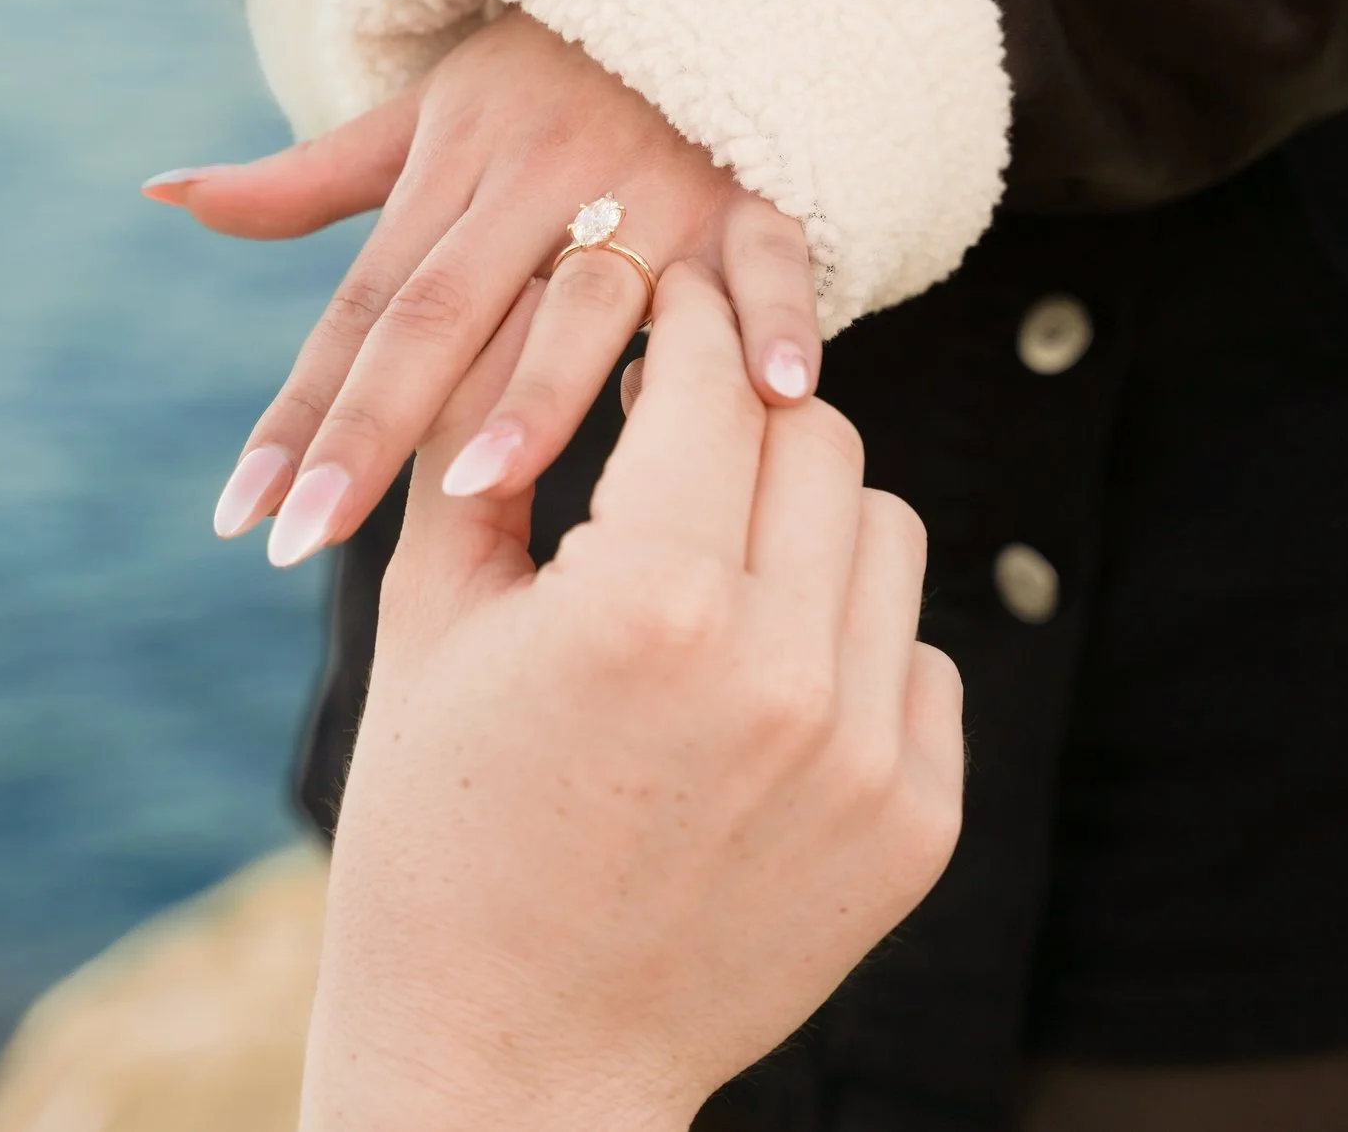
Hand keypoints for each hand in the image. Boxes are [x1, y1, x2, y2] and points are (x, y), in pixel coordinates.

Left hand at [144, 11, 822, 564]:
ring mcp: (652, 189)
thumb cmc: (545, 69)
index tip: (240, 516)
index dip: (297, 413)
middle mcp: (538, 185)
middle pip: (439, 317)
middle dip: (369, 431)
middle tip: (305, 538)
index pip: (359, 312)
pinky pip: (769, 257)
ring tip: (477, 486)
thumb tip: (171, 195)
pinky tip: (779, 396)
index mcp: (452, 174)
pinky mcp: (756, 193)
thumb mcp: (426, 113)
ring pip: (587, 295)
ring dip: (540, 388)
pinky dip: (778, 318)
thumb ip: (309, 178)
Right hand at [299, 266, 964, 1131]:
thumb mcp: (428, 621)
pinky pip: (920, 655)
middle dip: (744, 409)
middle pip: (815, 437)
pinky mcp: (916, 827)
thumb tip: (538, 293)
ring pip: (883, 532)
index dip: (682, 324)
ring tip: (718, 555)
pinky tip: (760, 676)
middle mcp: (778, 672)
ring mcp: (862, 757)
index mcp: (643, 604)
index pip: (709, 384)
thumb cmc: (438, 829)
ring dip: (805, 517)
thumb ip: (480, 445)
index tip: (667, 298)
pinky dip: (849, 640)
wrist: (510, 1054)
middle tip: (681, 421)